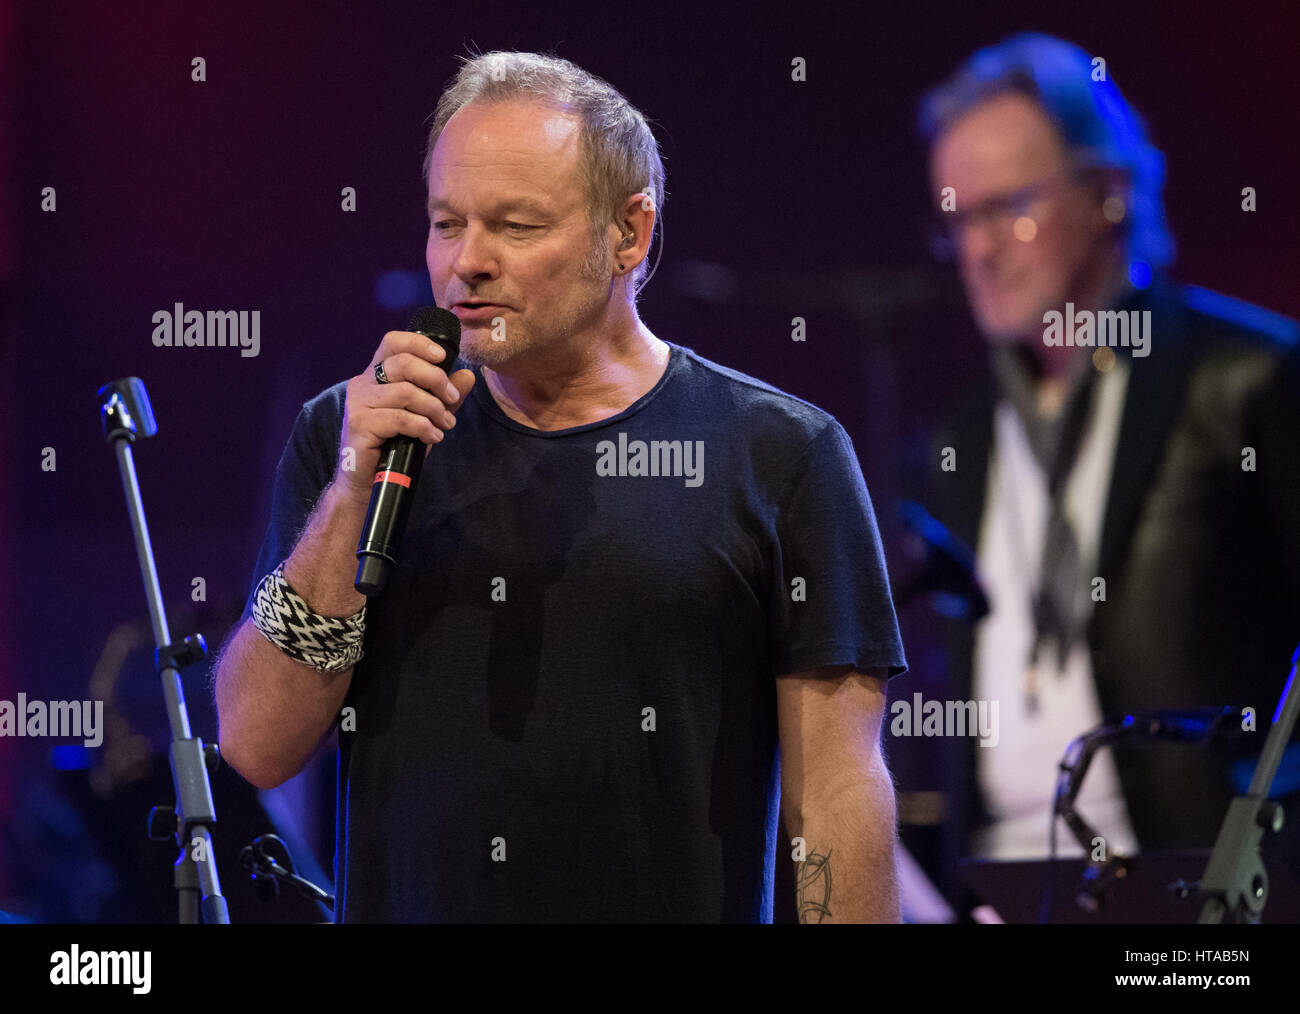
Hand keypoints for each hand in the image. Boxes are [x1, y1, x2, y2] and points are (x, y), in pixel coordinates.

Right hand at [334, 329, 475, 502]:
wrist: (369, 483)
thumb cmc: (396, 446)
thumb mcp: (425, 416)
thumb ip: (444, 396)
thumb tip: (468, 376)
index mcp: (376, 375)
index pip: (392, 342)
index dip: (419, 343)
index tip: (443, 357)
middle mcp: (363, 383)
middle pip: (403, 363)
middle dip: (436, 379)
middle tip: (451, 399)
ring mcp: (358, 403)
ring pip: (405, 392)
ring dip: (433, 408)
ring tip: (444, 424)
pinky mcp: (359, 425)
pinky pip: (399, 418)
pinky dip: (423, 427)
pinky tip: (432, 437)